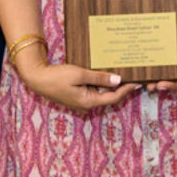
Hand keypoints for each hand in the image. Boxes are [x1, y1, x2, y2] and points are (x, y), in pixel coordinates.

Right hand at [17, 54, 137, 110]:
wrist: (37, 79)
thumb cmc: (57, 77)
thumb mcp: (79, 75)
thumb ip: (99, 78)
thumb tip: (117, 80)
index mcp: (89, 101)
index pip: (114, 98)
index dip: (127, 90)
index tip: (138, 82)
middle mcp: (87, 104)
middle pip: (110, 97)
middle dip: (122, 87)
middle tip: (134, 76)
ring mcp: (82, 100)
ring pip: (102, 93)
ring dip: (112, 84)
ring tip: (123, 73)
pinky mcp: (78, 95)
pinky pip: (94, 90)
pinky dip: (102, 83)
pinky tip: (106, 74)